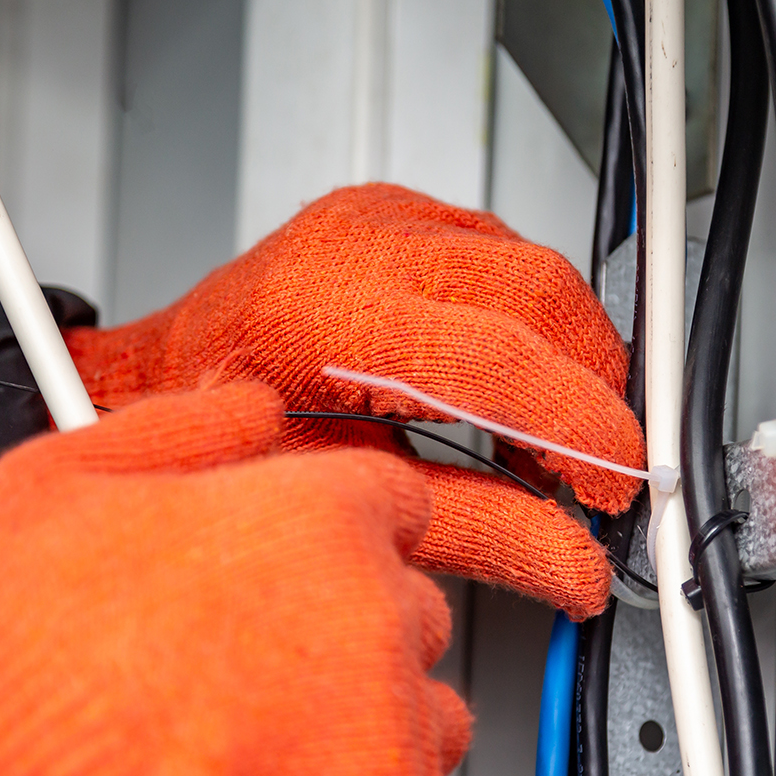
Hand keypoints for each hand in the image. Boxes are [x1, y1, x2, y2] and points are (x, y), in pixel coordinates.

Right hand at [0, 384, 487, 775]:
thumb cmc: (5, 662)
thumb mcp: (57, 481)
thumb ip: (181, 430)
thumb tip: (249, 407)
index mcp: (318, 521)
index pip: (390, 504)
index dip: (338, 533)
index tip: (306, 566)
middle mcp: (377, 617)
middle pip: (409, 610)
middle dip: (347, 633)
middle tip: (259, 672)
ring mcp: (394, 732)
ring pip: (434, 719)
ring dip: (379, 733)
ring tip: (274, 758)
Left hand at [65, 184, 642, 617]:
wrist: (160, 374)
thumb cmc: (216, 439)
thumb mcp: (345, 496)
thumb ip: (471, 527)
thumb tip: (567, 562)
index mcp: (330, 315)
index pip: (502, 359)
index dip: (581, 428)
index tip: (615, 483)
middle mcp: (358, 247)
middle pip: (541, 295)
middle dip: (593, 387)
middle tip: (597, 465)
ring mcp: (379, 218)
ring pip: (537, 265)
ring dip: (573, 352)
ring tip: (557, 432)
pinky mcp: (399, 213)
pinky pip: (507, 250)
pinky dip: (537, 320)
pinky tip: (520, 378)